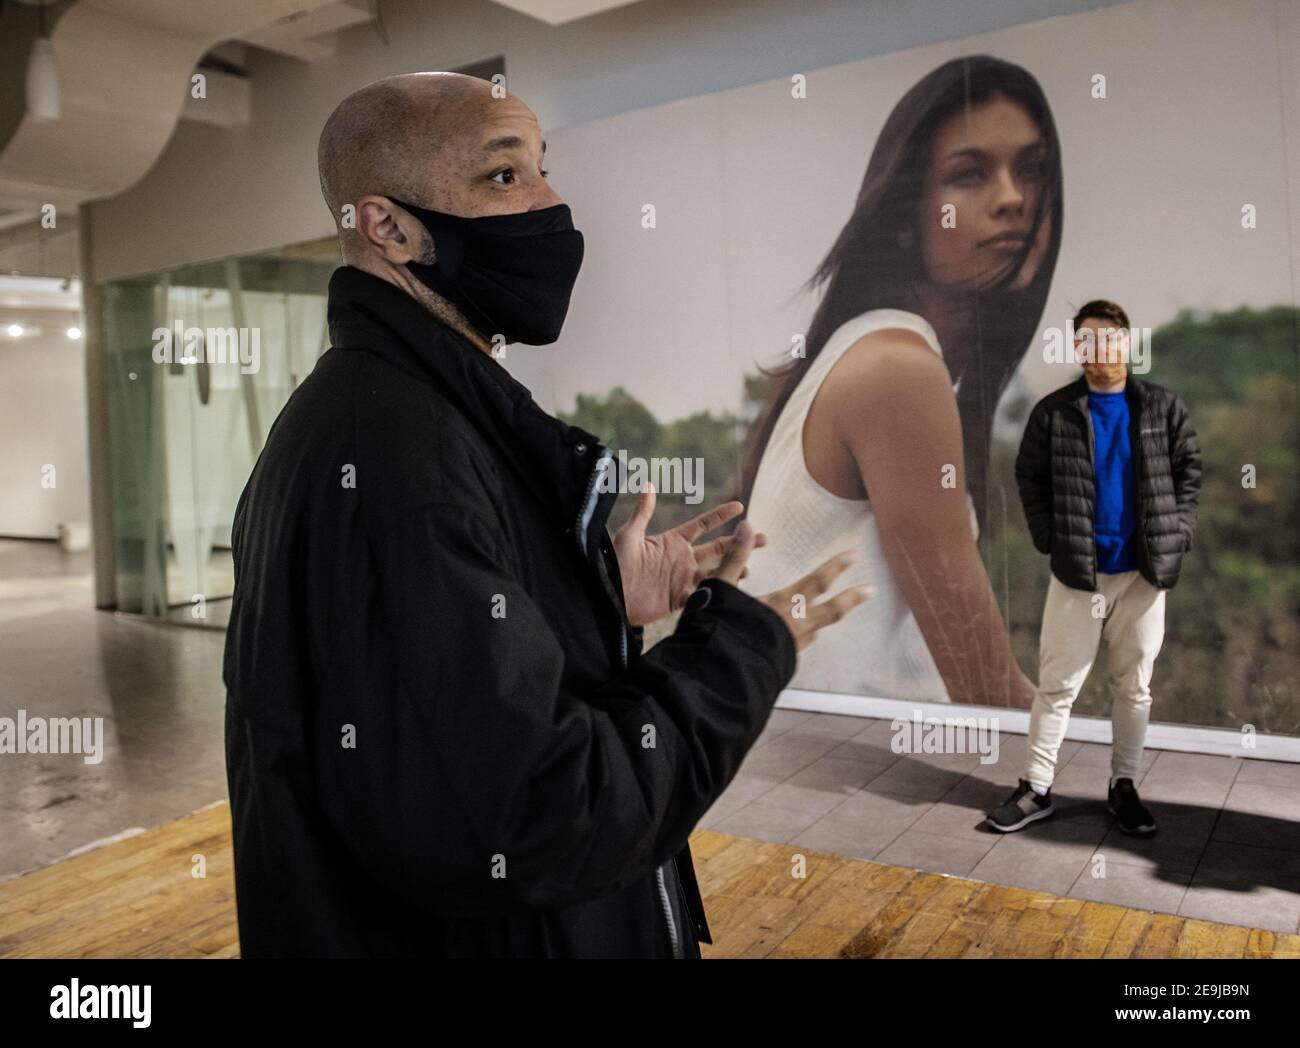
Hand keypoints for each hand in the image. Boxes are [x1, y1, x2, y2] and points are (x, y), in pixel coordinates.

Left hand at [612, 485, 760, 626]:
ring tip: (750, 568)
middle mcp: (682, 559)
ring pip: (716, 572)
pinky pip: (705, 595)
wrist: (610, 596)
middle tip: (764, 538)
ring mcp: (683, 579)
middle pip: (717, 548)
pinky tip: (734, 592)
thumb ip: (642, 512)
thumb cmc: (615, 564)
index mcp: (672, 541)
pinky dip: (719, 593)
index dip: (720, 515)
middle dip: (740, 543)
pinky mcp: (680, 599)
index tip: (740, 506)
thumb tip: (648, 484)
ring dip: (734, 569)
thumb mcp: (629, 536)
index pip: (703, 525)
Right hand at [713, 524, 873, 652]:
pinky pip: (799, 645)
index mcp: (783, 603)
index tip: (855, 555)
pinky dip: (801, 637)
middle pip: (831, 610)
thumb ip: (735, 557)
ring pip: (815, 630)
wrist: (723, 676)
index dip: (837, 567)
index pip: (817, 581)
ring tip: (825, 616)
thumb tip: (746, 526)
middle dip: (852, 598)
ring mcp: (792, 647)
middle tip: (871, 591)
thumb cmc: (724, 631)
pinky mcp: (783, 662)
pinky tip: (793, 639)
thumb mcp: (722, 588)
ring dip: (822, 621)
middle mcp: (794, 625)